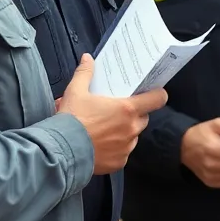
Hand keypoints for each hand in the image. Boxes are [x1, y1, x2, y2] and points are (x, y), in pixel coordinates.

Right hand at [56, 54, 169, 174]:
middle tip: (117, 112)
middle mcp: (131, 128)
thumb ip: (85, 73)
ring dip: (125, 132)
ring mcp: (126, 147)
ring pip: (133, 136)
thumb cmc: (72, 120)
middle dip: (134, 114)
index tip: (152, 93)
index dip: (157, 95)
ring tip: (106, 129)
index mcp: (127, 109)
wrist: (61, 150)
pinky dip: (116, 149)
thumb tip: (87, 58)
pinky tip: (102, 144)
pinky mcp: (119, 162)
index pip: (158, 99)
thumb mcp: (76, 91)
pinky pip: (123, 153)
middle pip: (143, 117)